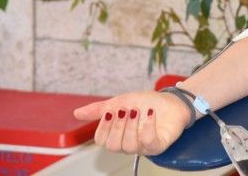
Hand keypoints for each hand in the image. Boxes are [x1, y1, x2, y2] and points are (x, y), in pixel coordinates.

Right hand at [73, 90, 188, 154]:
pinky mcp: (160, 145)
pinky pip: (150, 144)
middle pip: (114, 146)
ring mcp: (145, 146)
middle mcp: (130, 144)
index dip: (104, 126)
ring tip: (137, 110)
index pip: (102, 141)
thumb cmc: (146, 103)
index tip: (111, 110)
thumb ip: (100, 109)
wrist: (172, 99)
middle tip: (126, 110)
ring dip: (131, 126)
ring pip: (129, 146)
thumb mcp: (121, 102)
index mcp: (119, 136)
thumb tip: (76, 113)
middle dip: (117, 126)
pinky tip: (150, 114)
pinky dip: (147, 128)